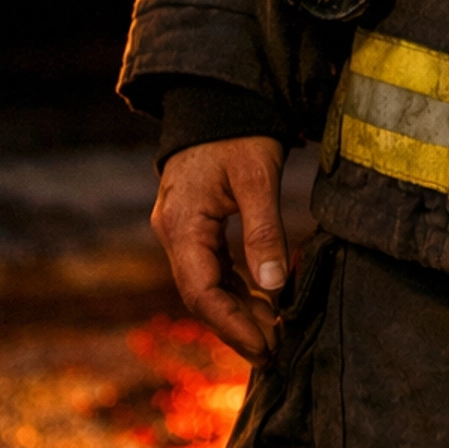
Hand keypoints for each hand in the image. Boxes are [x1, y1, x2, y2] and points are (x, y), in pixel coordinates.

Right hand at [152, 135, 287, 360]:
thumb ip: (264, 230)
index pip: (202, 292)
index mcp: (182, 224)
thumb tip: (276, 285)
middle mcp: (173, 232)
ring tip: (274, 333)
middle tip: (274, 351)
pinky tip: (262, 300)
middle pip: (201, 295)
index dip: (232, 325)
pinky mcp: (194, 224)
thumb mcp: (257, 176)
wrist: (217, 96)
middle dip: (237, 326)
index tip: (264, 347)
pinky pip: (211, 267)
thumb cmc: (238, 131)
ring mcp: (180, 229)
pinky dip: (235, 287)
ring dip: (238, 309)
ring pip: (206, 284)